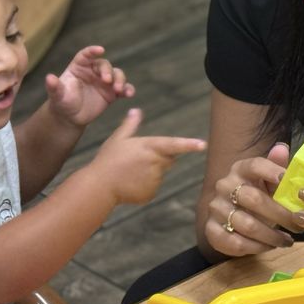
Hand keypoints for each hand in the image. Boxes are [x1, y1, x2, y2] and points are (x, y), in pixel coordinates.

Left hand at [46, 46, 134, 127]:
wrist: (70, 117)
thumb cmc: (62, 102)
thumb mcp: (57, 96)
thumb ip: (54, 87)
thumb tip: (49, 78)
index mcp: (79, 67)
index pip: (86, 55)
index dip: (93, 51)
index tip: (100, 50)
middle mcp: (93, 71)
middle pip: (104, 65)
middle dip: (108, 71)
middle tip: (108, 81)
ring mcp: (104, 82)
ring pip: (116, 74)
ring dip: (120, 79)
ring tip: (119, 89)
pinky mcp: (112, 93)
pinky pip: (123, 88)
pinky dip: (128, 90)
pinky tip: (129, 94)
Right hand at [90, 108, 205, 205]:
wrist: (99, 186)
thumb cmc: (108, 159)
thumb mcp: (118, 139)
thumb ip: (130, 125)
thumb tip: (136, 110)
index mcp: (149, 147)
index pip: (174, 144)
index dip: (189, 144)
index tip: (203, 145)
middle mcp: (155, 163)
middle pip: (168, 158)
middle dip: (158, 157)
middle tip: (136, 159)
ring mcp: (154, 179)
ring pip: (160, 173)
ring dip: (150, 172)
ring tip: (130, 172)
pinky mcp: (151, 193)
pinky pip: (153, 186)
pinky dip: (145, 185)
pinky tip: (130, 183)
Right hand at [204, 142, 298, 256]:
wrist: (230, 216)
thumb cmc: (257, 196)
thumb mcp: (269, 182)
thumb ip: (277, 166)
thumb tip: (282, 148)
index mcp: (240, 169)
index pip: (254, 165)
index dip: (271, 171)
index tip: (286, 180)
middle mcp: (225, 185)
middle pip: (254, 199)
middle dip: (281, 215)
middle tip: (299, 225)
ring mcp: (216, 208)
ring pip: (247, 225)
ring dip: (271, 236)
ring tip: (286, 240)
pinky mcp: (212, 230)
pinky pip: (236, 242)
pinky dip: (257, 247)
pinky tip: (269, 246)